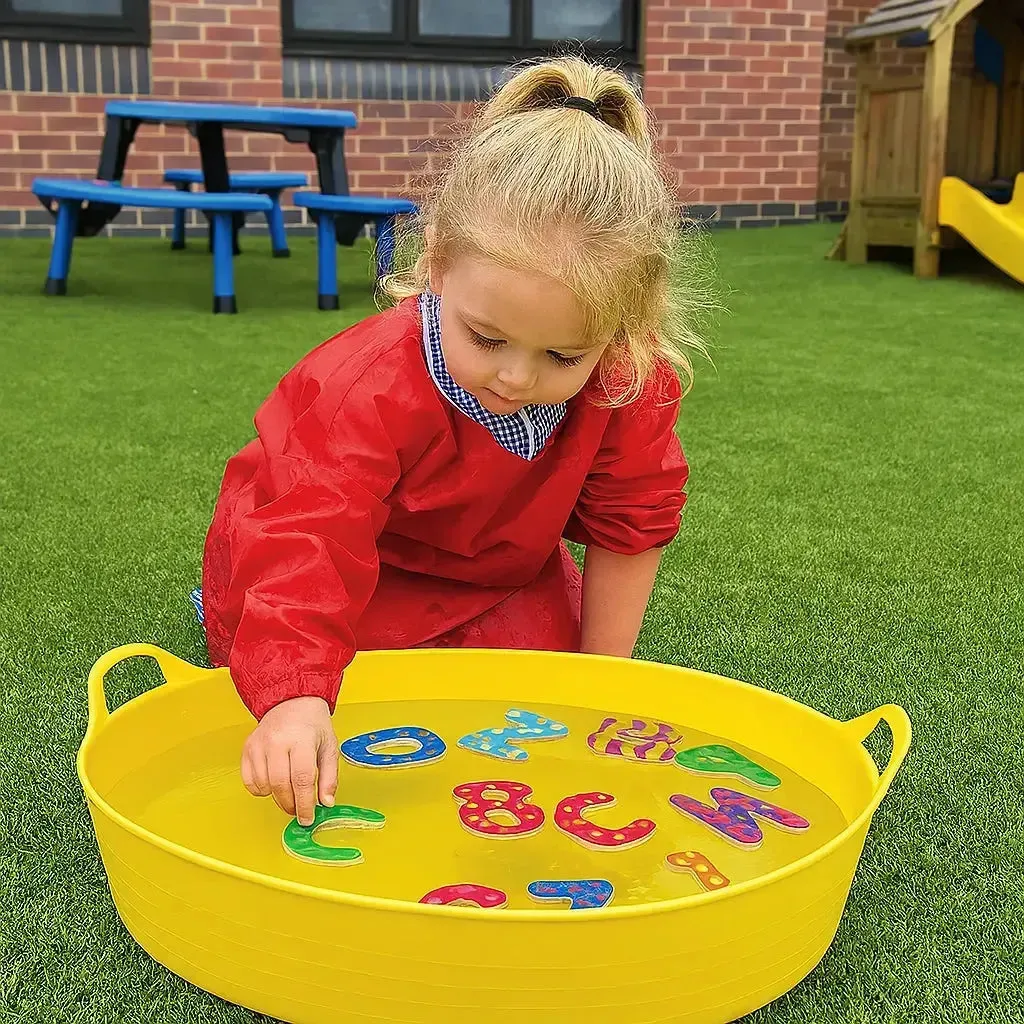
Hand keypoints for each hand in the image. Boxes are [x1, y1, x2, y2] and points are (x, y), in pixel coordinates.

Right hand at [241, 696, 337, 825]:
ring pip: (263, 785)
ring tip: (289, 793)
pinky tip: (273, 783)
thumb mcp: (329, 747)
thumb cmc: (313, 725)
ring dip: (276, 797)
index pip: (302, 780)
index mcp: (302, 740)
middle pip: (280, 785)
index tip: (307, 819)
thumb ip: (329, 777)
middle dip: (290, 805)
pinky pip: (249, 781)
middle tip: (299, 811)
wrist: (292, 701)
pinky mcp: (248, 748)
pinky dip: (260, 789)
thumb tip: (326, 803)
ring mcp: (259, 745)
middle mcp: (278, 741)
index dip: (305, 804)